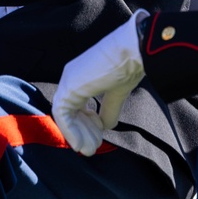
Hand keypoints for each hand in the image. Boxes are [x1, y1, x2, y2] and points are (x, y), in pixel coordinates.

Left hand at [52, 13, 146, 156]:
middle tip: (93, 148)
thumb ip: (109, 108)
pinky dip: (70, 131)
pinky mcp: (69, 86)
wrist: (135, 50)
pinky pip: (62, 114)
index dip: (86, 124)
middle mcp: (73, 77)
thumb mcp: (118, 91)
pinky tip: (81, 143)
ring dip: (76, 134)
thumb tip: (106, 126)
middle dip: (82, 132)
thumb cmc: (130, 64)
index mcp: (83, 76)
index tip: (99, 136)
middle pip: (70, 111)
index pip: (76, 105)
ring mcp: (70, 80)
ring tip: (89, 148)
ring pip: (64, 114)